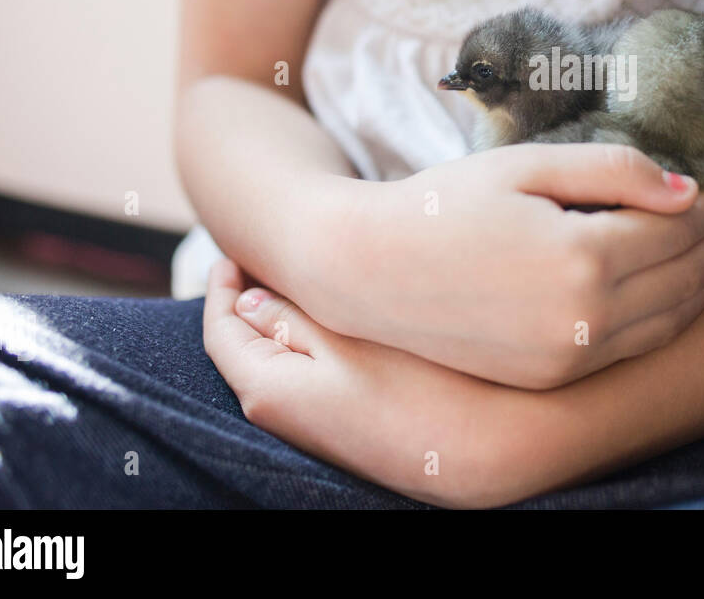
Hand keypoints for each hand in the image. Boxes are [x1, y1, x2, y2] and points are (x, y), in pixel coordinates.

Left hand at [203, 260, 561, 507]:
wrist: (482, 450)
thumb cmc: (416, 386)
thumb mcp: (348, 335)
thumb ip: (291, 315)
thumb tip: (247, 302)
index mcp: (268, 390)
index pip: (221, 332)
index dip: (221, 286)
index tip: (231, 251)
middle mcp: (281, 416)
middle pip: (244, 348)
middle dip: (248, 301)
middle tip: (263, 258)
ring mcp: (314, 428)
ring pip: (278, 362)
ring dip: (281, 322)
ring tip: (302, 281)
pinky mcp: (345, 430)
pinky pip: (306, 378)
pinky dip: (307, 345)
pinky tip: (338, 321)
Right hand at [304, 143, 703, 388]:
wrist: (370, 272)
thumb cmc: (445, 204)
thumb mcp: (527, 165)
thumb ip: (613, 172)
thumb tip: (687, 190)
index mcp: (581, 258)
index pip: (676, 230)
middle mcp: (584, 319)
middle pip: (683, 278)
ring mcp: (569, 357)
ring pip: (668, 322)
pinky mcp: (552, 376)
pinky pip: (634, 350)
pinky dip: (669, 319)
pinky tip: (675, 291)